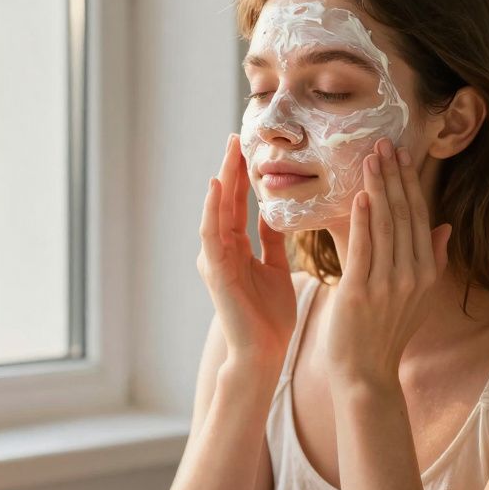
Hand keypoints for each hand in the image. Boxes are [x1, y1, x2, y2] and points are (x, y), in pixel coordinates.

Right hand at [197, 134, 296, 365]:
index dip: (244, 176)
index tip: (252, 147)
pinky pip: (210, 233)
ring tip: (229, 150)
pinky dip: (212, 208)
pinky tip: (218, 185)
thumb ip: (272, 242)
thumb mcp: (275, 269)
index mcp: (236, 248)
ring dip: (222, 179)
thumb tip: (277, 213)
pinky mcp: (214, 271)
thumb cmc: (269, 318)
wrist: (263, 354)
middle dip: (231, 168)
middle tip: (238, 135)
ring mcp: (215, 259)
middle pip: (226, 201)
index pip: (239, 204)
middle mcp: (221, 250)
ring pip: (216, 210)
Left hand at [322, 140, 452, 387]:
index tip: (402, 155)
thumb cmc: (387, 334)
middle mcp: (413, 276)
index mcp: (427, 272)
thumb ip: (432, 260)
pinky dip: (364, 221)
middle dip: (395, 177)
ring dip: (379, 188)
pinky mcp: (361, 292)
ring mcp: (388, 284)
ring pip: (386, 225)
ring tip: (371, 158)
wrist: (366, 374)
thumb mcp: (419, 297)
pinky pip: (365, 249)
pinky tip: (362, 195)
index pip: (420, 217)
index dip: (411, 184)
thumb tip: (444, 226)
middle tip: (385, 143)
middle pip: (405, 215)